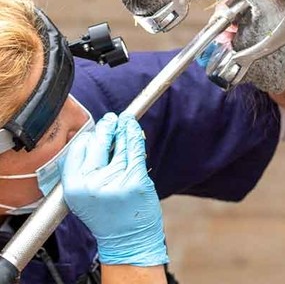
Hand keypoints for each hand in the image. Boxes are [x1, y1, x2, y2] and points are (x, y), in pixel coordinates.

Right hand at [60, 112, 168, 267]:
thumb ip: (87, 168)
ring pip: (120, 143)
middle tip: (112, 119)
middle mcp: (91, 183)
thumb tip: (97, 135)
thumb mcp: (85, 194)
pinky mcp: (135, 180)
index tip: (95, 130)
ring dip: (124, 128)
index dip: (89, 136)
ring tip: (125, 121)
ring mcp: (114, 181)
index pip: (78, 148)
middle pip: (99, 142)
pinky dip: (135, 134)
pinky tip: (133, 127)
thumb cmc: (107, 214)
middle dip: (106, 126)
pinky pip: (135, 149)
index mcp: (73, 187)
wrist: (127, 240)